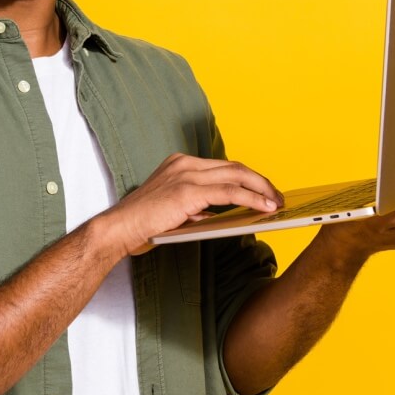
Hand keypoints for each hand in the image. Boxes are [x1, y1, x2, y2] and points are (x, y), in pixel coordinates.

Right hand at [97, 153, 283, 255]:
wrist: (117, 230)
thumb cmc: (142, 224)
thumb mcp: (174, 210)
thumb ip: (195, 206)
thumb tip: (218, 213)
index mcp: (180, 164)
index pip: (223, 166)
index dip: (247, 177)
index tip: (263, 190)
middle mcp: (185, 163)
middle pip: (234, 166)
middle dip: (260, 181)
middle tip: (277, 196)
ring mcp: (186, 175)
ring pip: (236, 175)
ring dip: (262, 188)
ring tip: (277, 203)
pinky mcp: (188, 191)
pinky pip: (229, 192)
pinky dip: (252, 198)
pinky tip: (264, 207)